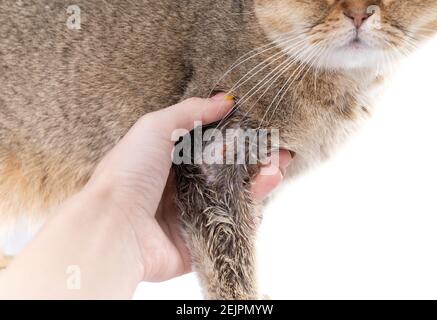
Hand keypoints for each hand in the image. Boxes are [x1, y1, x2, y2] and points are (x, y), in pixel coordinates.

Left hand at [86, 94, 292, 281]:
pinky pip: (231, 228)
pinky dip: (250, 217)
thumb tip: (225, 99)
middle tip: (279, 152)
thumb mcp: (155, 127)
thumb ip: (191, 111)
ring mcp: (193, 214)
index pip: (214, 145)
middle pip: (230, 172)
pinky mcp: (200, 240)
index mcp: (172, 160)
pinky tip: (261, 202)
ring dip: (259, 185)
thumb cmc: (129, 172)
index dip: (239, 138)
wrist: (114, 226)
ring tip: (274, 172)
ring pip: (235, 198)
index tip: (262, 129)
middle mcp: (184, 186)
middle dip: (256, 161)